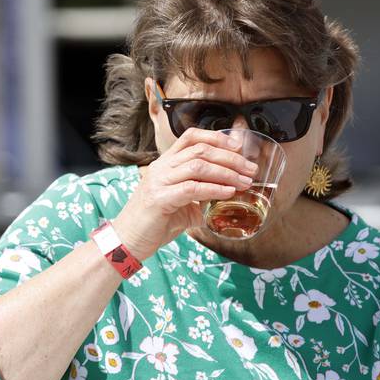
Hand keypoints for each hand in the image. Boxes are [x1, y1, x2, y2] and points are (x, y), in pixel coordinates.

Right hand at [111, 129, 257, 259]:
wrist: (128, 242)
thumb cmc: (154, 223)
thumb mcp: (181, 205)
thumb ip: (200, 197)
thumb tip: (227, 196)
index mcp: (165, 164)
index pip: (191, 137)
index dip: (216, 137)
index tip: (238, 146)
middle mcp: (161, 167)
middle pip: (200, 150)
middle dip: (231, 157)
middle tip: (251, 169)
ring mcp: (158, 181)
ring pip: (198, 166)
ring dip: (227, 172)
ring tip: (245, 181)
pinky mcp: (159, 199)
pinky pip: (192, 188)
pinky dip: (214, 189)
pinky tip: (229, 192)